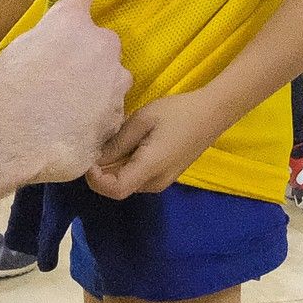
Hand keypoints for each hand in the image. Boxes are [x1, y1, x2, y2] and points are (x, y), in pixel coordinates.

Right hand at [0, 0, 129, 181]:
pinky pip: (108, 114)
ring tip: (69, 111)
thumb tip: (36, 54)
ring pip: (112, 81)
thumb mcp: (11, 52)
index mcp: (70, 21)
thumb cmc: (1, 88)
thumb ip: (36, 44)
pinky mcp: (116, 117)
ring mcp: (114, 82)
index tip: (70, 4)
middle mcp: (100, 45)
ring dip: (97, 89)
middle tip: (63, 77)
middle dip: (88, 56)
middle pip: (103, 43)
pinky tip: (72, 133)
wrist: (14, 136)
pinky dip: (95, 120)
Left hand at [85, 91, 221, 198]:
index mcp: (150, 168)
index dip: (96, 180)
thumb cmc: (177, 112)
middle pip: (118, 187)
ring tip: (113, 142)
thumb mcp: (142, 120)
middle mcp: (155, 183)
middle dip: (103, 171)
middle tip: (97, 146)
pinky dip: (126, 166)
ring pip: (127, 183)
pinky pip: (137, 177)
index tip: (90, 158)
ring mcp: (162, 182)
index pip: (114, 190)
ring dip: (114, 168)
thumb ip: (118, 142)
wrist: (212, 114)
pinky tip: (129, 145)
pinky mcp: (165, 177)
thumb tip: (96, 159)